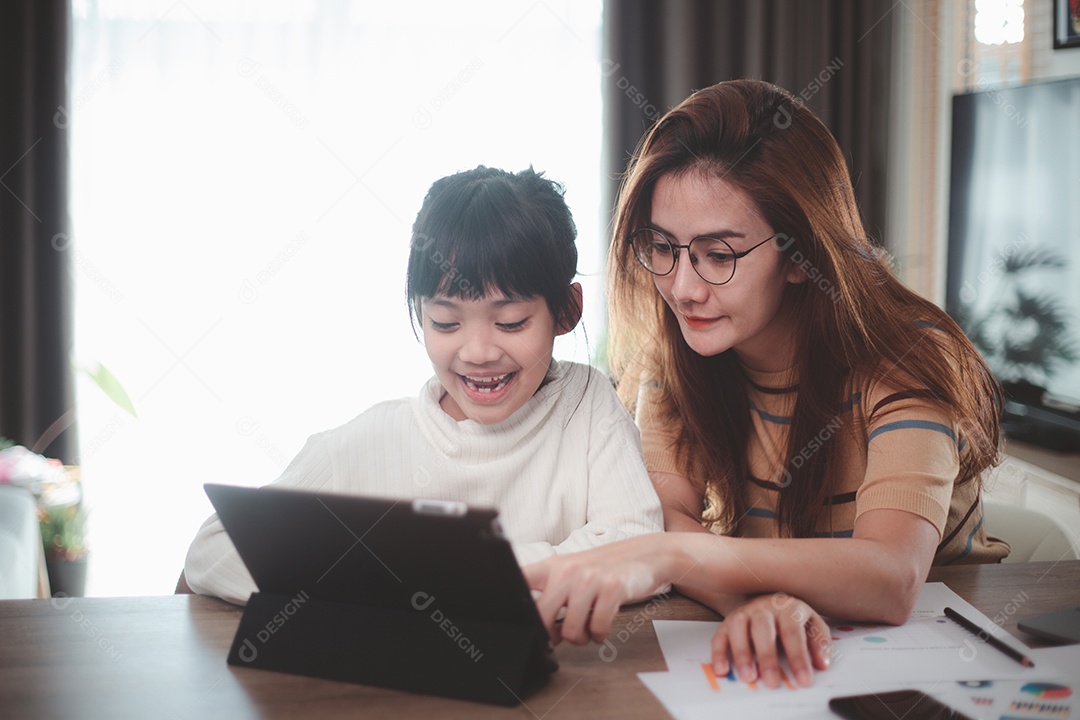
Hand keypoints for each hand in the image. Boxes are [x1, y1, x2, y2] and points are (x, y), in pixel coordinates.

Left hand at [523, 534, 668, 645]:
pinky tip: (602, 626)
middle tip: (563, 633)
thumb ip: (551, 596)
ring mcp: (590, 578)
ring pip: (570, 630)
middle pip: (541, 616)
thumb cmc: (605, 568)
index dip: (510, 602)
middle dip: (552, 635)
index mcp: (552, 566)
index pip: (520, 580)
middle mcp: (567, 570)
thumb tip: (536, 629)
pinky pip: (597, 629)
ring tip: (588, 627)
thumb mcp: (572, 573)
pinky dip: (600, 635)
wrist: (646, 554)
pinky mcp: (612, 588)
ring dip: (581, 638)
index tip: (511, 619)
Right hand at [711, 593, 831, 687]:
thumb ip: (819, 643)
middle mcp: (764, 608)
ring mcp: (744, 613)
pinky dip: (719, 652)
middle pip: (763, 629)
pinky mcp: (728, 622)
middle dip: (767, 656)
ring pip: (738, 628)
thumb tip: (821, 664)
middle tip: (772, 681)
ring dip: (742, 653)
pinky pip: (720, 635)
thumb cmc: (792, 618)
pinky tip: (722, 669)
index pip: (793, 632)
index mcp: (788, 608)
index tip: (803, 680)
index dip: (798, 657)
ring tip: (748, 677)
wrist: (770, 600)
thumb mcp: (812, 624)